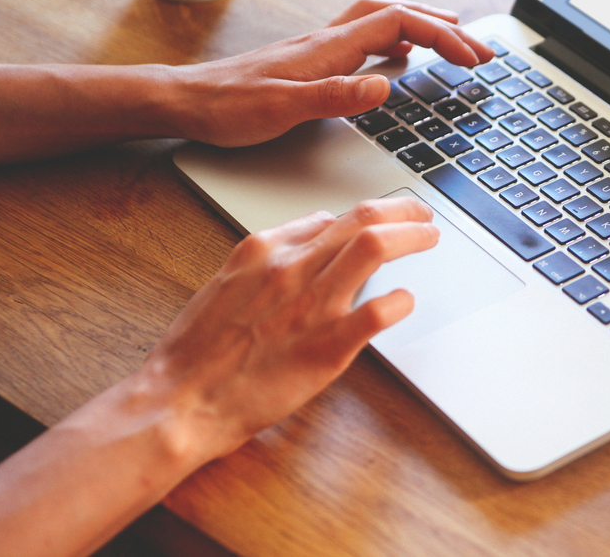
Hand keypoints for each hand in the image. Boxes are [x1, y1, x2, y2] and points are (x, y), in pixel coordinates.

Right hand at [141, 196, 433, 461]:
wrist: (180, 398)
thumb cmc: (197, 351)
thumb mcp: (225, 284)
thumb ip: (266, 262)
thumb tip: (304, 242)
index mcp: (265, 249)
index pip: (329, 218)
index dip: (362, 218)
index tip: (379, 222)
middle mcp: (292, 267)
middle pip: (362, 219)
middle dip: (400, 211)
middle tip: (422, 215)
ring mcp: (313, 304)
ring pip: (375, 247)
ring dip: (411, 237)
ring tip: (428, 239)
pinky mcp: (328, 346)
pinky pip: (378, 312)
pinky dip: (400, 301)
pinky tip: (406, 301)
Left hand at [169, 0, 494, 146]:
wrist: (184, 102)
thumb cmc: (226, 108)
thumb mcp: (282, 109)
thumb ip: (334, 98)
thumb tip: (384, 86)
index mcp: (328, 48)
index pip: (400, 24)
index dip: (443, 37)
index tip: (473, 59)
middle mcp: (327, 41)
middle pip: (397, 13)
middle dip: (443, 26)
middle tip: (478, 48)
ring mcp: (318, 49)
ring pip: (381, 21)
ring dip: (421, 25)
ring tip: (452, 40)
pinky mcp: (309, 62)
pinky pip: (364, 39)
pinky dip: (393, 40)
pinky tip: (397, 59)